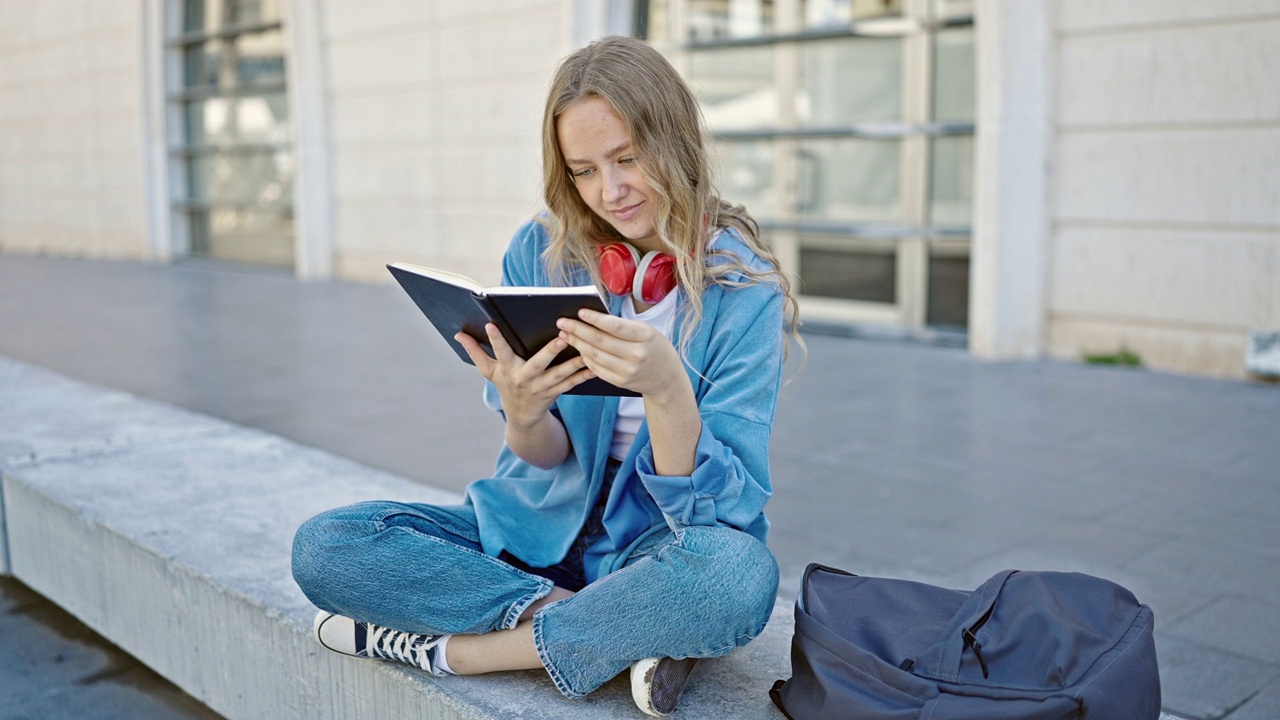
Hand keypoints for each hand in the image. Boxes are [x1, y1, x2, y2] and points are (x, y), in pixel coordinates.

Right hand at [455, 324, 593, 426]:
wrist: (521, 418)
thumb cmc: (505, 386)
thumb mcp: (488, 371)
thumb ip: (475, 352)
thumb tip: (457, 334)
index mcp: (506, 370)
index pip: (499, 352)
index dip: (494, 339)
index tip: (491, 324)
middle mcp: (524, 379)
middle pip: (537, 364)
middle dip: (549, 352)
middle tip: (561, 338)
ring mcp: (541, 388)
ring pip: (559, 375)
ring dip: (573, 363)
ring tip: (585, 350)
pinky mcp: (556, 393)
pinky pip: (572, 384)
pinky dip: (584, 375)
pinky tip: (595, 366)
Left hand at [556, 309, 686, 400]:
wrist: (667, 379)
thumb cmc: (654, 347)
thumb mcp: (647, 331)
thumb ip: (623, 326)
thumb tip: (592, 318)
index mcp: (645, 336)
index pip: (615, 326)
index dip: (595, 319)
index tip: (579, 312)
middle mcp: (637, 355)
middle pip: (600, 341)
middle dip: (578, 330)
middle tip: (562, 322)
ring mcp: (628, 371)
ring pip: (595, 355)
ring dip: (577, 344)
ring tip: (565, 334)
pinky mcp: (620, 382)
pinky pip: (597, 368)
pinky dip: (585, 358)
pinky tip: (577, 348)